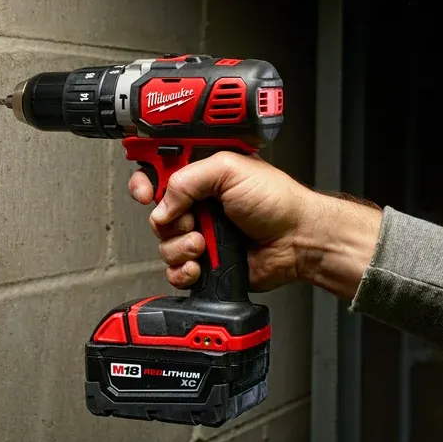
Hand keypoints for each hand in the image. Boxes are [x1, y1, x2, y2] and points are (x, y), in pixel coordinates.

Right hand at [128, 152, 381, 298]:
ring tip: (205, 244)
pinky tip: (201, 265)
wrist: (297, 240)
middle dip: (170, 220)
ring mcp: (200, 233)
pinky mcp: (205, 262)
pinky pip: (176, 271)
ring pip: (164, 244)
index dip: (144, 182)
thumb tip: (162, 204)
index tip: (145, 193)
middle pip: (156, 213)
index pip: (157, 172)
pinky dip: (184, 271)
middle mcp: (198, 204)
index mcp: (201, 175)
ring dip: (181, 247)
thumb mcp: (230, 170)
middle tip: (192, 220)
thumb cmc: (277, 201)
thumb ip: (188, 179)